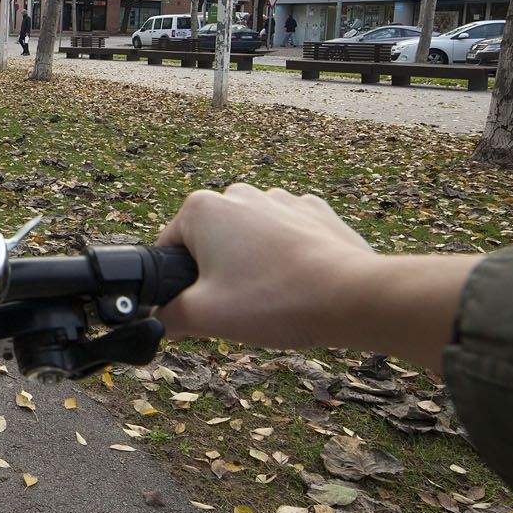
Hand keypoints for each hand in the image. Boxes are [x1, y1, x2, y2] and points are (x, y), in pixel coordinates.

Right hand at [154, 183, 472, 369]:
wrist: (354, 296)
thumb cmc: (275, 301)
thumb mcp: (202, 317)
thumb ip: (166, 316)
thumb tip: (158, 318)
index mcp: (201, 210)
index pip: (168, 250)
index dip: (179, 284)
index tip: (204, 307)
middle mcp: (238, 193)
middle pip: (210, 242)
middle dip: (217, 272)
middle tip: (239, 306)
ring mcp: (280, 198)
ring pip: (249, 238)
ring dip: (252, 263)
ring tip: (273, 298)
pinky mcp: (314, 211)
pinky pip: (286, 234)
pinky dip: (286, 256)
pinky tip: (298, 282)